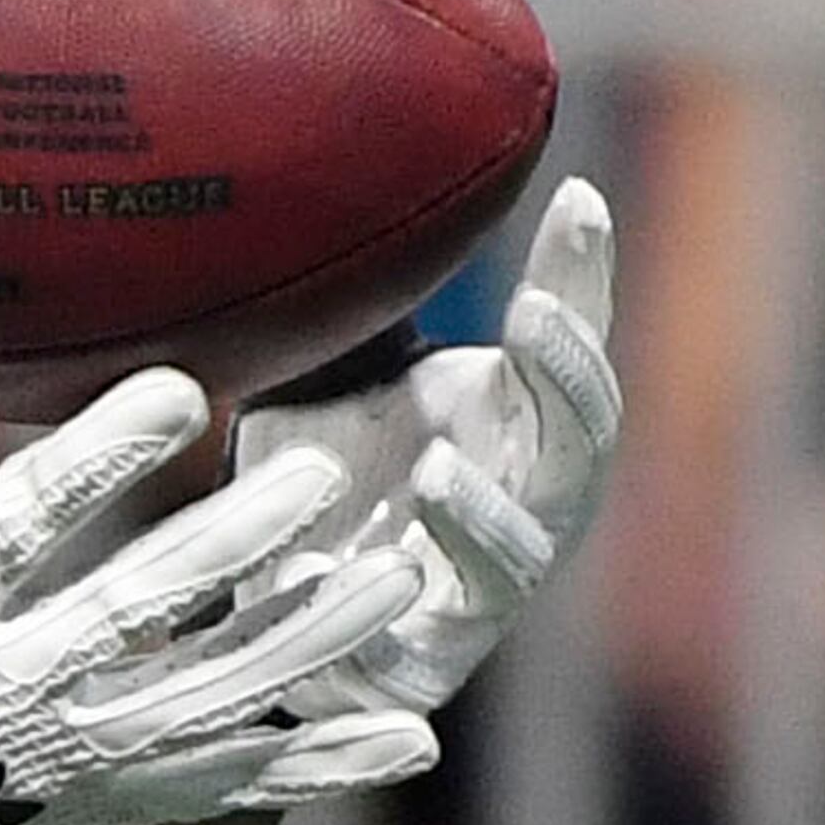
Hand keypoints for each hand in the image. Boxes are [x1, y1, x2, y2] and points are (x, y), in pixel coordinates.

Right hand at [0, 377, 435, 824]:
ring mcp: (47, 770)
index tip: (178, 392)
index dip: (97, 463)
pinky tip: (399, 739)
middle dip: (231, 545)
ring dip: (299, 645)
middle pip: (128, 615)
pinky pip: (217, 791)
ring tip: (392, 583)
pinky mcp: (87, 812)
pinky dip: (310, 769)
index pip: (13, 532)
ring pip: (198, 704)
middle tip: (322, 481)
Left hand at [236, 179, 622, 725]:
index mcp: (519, 430)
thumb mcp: (338, 366)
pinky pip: (427, 648)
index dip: (583, 280)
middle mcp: (523, 507)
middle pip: (577, 446)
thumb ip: (376, 294)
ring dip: (485, 512)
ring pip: (517, 557)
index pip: (569, 347)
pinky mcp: (416, 668)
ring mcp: (479, 592)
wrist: (242, 596)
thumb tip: (377, 156)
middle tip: (531, 316)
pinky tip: (376, 571)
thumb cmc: (313, 465)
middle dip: (563, 381)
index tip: (576, 201)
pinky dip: (409, 615)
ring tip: (438, 467)